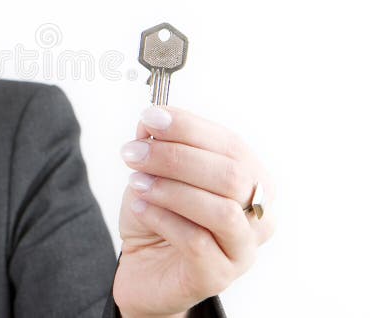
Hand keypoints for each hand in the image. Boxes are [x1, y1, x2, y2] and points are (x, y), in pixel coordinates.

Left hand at [112, 106, 276, 316]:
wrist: (144, 267)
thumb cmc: (160, 216)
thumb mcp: (156, 173)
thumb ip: (159, 145)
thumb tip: (153, 121)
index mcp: (252, 181)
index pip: (231, 145)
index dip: (190, 128)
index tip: (150, 117)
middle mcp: (259, 215)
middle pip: (232, 176)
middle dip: (176, 157)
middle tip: (133, 153)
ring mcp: (243, 249)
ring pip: (222, 211)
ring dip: (172, 189)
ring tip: (136, 182)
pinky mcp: (219, 276)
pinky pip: (198, 242)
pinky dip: (163, 218)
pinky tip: (140, 207)